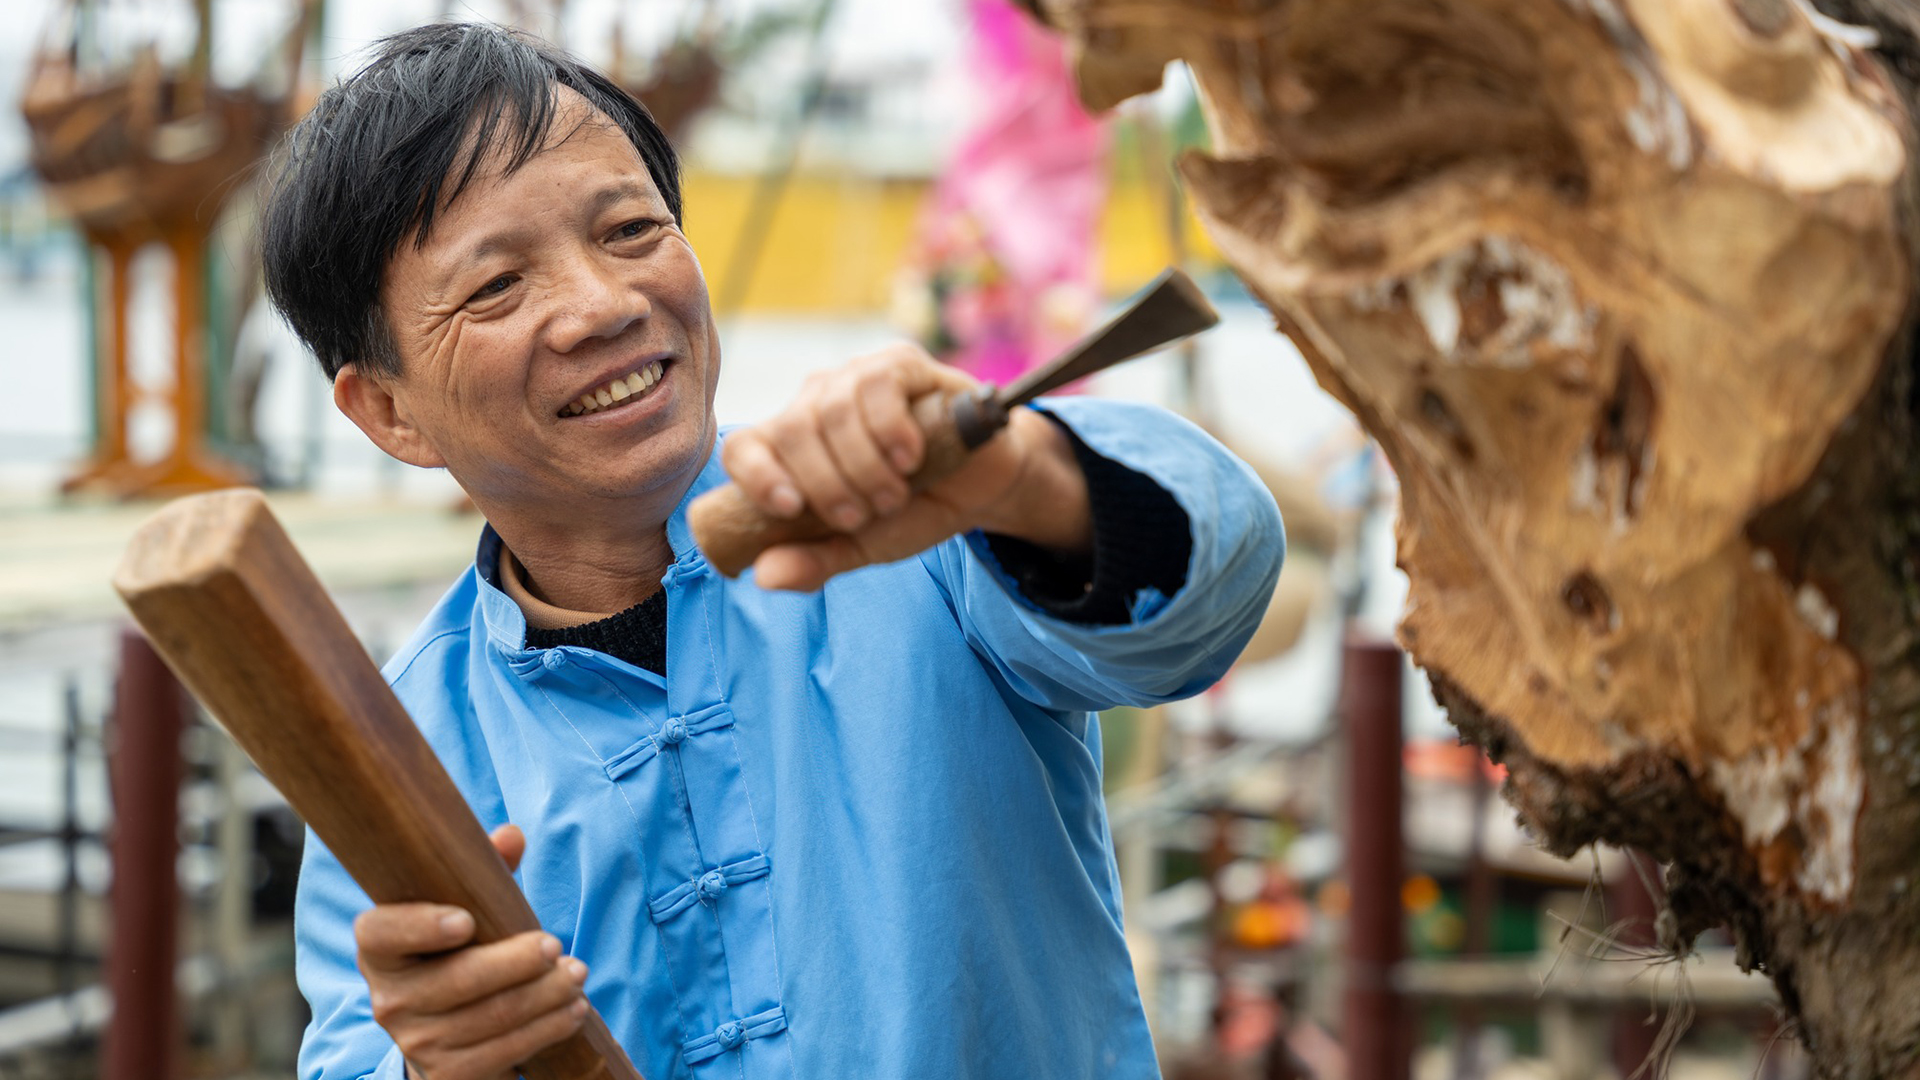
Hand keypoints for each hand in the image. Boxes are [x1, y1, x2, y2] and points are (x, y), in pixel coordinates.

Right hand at [355, 825, 587, 1079]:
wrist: (447, 1025)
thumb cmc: (460, 948)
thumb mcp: (466, 906)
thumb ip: (484, 870)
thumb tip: (511, 836)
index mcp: (381, 948)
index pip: (383, 932)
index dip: (419, 926)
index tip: (466, 919)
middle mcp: (388, 999)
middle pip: (456, 980)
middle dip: (514, 963)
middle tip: (555, 944)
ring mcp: (416, 1042)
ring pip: (490, 1017)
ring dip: (543, 996)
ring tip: (577, 975)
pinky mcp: (447, 1074)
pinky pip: (503, 1053)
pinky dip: (545, 1029)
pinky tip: (573, 1010)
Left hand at [720, 344, 1091, 589]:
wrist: (980, 488)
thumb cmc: (913, 510)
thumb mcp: (862, 547)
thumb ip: (815, 561)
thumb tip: (763, 576)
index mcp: (791, 445)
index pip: (743, 447)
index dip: (757, 475)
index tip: (790, 509)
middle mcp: (814, 403)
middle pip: (791, 431)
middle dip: (826, 485)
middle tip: (863, 516)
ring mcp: (855, 378)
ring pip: (831, 411)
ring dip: (864, 466)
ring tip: (894, 493)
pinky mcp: (900, 363)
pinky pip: (877, 385)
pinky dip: (890, 430)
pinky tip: (910, 457)